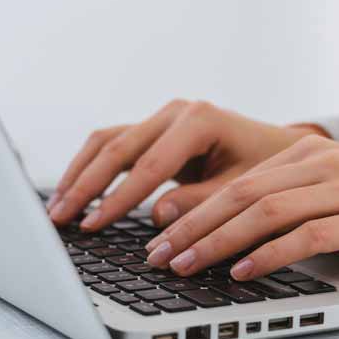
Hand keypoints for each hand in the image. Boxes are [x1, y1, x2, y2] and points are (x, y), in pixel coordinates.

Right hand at [47, 100, 325, 228]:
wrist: (279, 149)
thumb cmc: (270, 168)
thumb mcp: (243, 189)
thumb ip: (202, 203)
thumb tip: (158, 219)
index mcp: (200, 120)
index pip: (150, 164)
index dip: (119, 199)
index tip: (94, 226)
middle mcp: (177, 112)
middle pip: (118, 146)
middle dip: (86, 185)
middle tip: (61, 218)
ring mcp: (166, 118)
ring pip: (110, 141)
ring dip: (82, 173)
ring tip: (59, 206)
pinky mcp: (160, 132)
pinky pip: (119, 145)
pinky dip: (96, 168)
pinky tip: (81, 191)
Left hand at [146, 135, 338, 278]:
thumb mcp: (335, 187)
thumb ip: (291, 199)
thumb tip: (238, 230)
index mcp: (307, 154)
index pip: (237, 184)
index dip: (194, 211)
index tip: (162, 238)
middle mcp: (320, 164)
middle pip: (240, 194)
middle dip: (192, 227)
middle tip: (158, 255)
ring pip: (266, 212)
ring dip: (218, 241)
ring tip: (185, 265)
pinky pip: (307, 235)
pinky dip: (269, 254)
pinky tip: (242, 271)